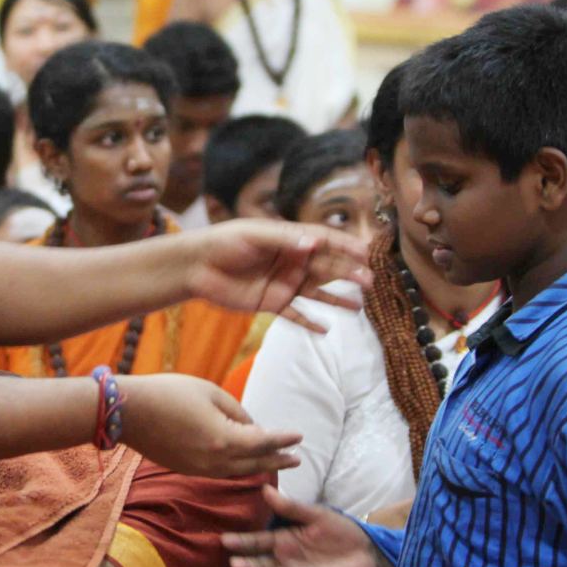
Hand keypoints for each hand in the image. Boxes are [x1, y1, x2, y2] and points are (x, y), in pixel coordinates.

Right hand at [120, 374, 302, 479]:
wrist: (128, 412)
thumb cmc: (169, 393)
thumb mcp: (210, 392)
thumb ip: (236, 411)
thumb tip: (251, 426)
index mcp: (224, 439)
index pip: (264, 442)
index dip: (284, 439)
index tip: (299, 436)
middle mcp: (214, 460)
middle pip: (255, 463)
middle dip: (278, 460)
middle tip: (296, 459)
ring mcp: (199, 468)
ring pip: (238, 471)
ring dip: (259, 467)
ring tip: (274, 464)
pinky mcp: (186, 469)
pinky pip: (220, 472)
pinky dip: (237, 469)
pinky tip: (242, 464)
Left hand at [184, 223, 372, 332]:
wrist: (196, 267)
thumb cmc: (224, 242)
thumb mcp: (254, 236)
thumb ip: (284, 240)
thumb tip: (313, 243)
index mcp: (290, 240)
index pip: (325, 241)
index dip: (347, 245)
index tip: (368, 251)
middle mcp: (292, 262)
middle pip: (327, 268)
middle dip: (349, 273)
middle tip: (370, 281)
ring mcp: (284, 284)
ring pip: (317, 293)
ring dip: (337, 299)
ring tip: (359, 307)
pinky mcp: (272, 303)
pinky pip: (295, 315)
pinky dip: (310, 323)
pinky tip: (326, 330)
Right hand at [222, 484, 388, 566]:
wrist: (367, 551)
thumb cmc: (340, 530)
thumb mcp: (316, 515)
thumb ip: (291, 507)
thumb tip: (265, 489)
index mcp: (284, 540)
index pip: (258, 542)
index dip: (242, 541)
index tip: (224, 540)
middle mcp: (286, 559)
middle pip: (261, 563)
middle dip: (247, 564)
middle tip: (235, 563)